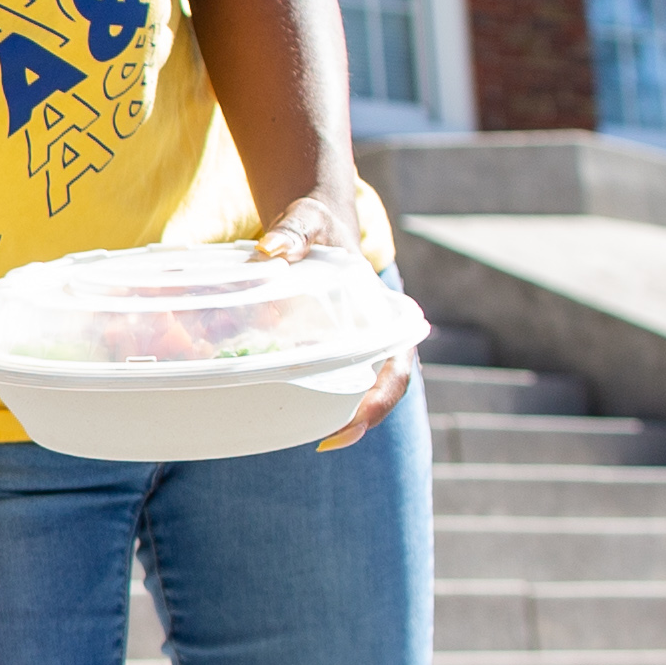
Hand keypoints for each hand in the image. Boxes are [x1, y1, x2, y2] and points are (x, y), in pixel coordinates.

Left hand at [254, 188, 415, 450]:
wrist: (315, 221)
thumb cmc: (320, 224)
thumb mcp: (310, 222)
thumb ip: (294, 234)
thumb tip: (269, 251)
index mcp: (384, 316)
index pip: (396, 371)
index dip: (380, 402)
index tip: (354, 425)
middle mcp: (373, 338)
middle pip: (376, 391)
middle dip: (356, 420)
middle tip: (326, 443)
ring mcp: (351, 347)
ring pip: (349, 388)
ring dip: (331, 413)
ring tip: (299, 433)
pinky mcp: (325, 348)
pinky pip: (321, 377)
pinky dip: (304, 392)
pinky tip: (275, 403)